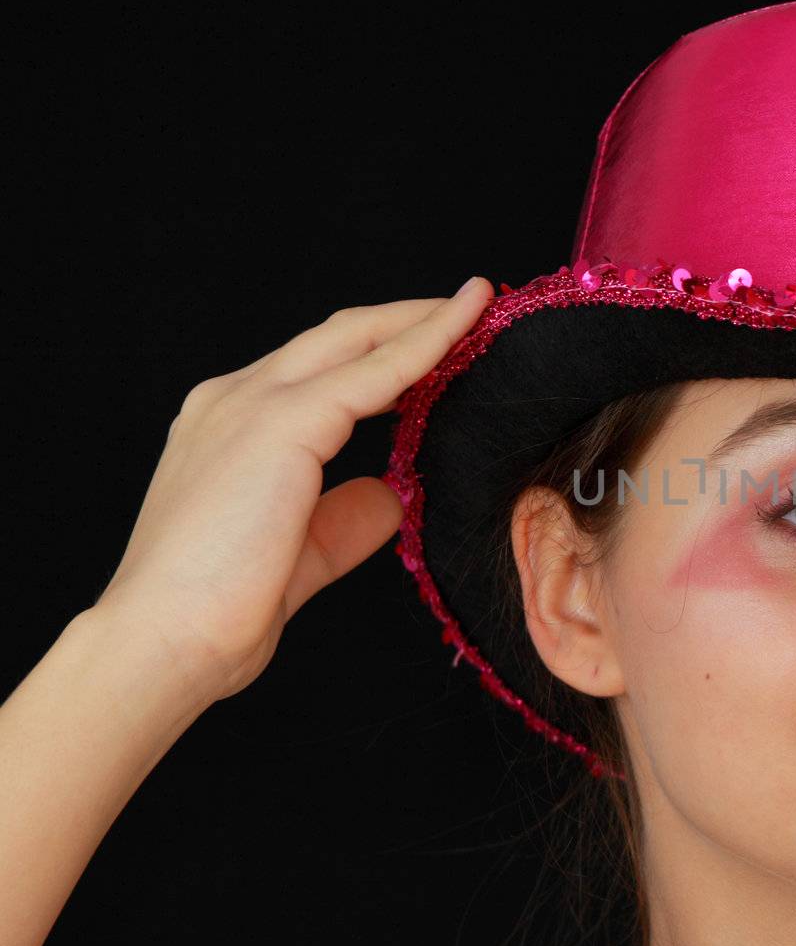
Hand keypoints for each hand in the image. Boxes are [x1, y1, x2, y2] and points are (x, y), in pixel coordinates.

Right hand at [91, 276, 492, 709]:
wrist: (165, 639)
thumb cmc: (219, 610)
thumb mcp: (299, 551)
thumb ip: (342, 518)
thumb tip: (388, 495)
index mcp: (232, 424)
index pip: (319, 369)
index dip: (382, 352)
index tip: (439, 346)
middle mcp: (236, 398)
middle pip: (340, 336)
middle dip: (407, 317)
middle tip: (474, 306)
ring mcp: (254, 403)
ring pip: (358, 339)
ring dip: (424, 320)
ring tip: (481, 306)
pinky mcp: (283, 422)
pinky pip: (376, 371)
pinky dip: (426, 343)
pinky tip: (466, 327)